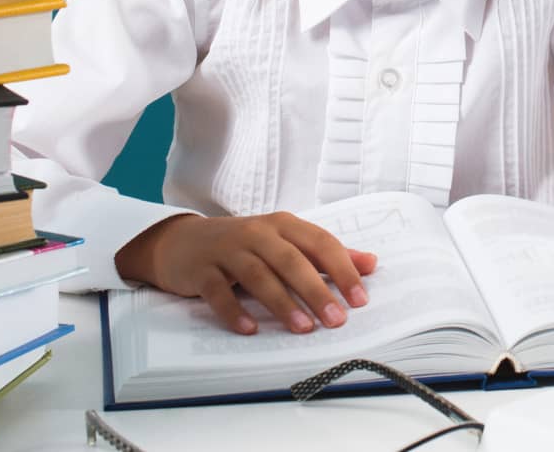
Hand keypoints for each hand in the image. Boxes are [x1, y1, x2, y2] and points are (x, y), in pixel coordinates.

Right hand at [114, 211, 376, 334]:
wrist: (183, 242)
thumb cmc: (243, 245)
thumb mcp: (285, 242)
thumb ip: (325, 254)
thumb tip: (370, 263)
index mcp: (283, 225)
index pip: (319, 242)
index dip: (342, 268)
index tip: (360, 298)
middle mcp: (256, 233)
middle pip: (291, 260)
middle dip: (316, 290)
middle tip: (337, 319)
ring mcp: (227, 251)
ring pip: (258, 275)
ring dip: (282, 303)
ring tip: (303, 328)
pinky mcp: (202, 271)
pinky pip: (218, 292)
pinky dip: (234, 310)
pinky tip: (249, 329)